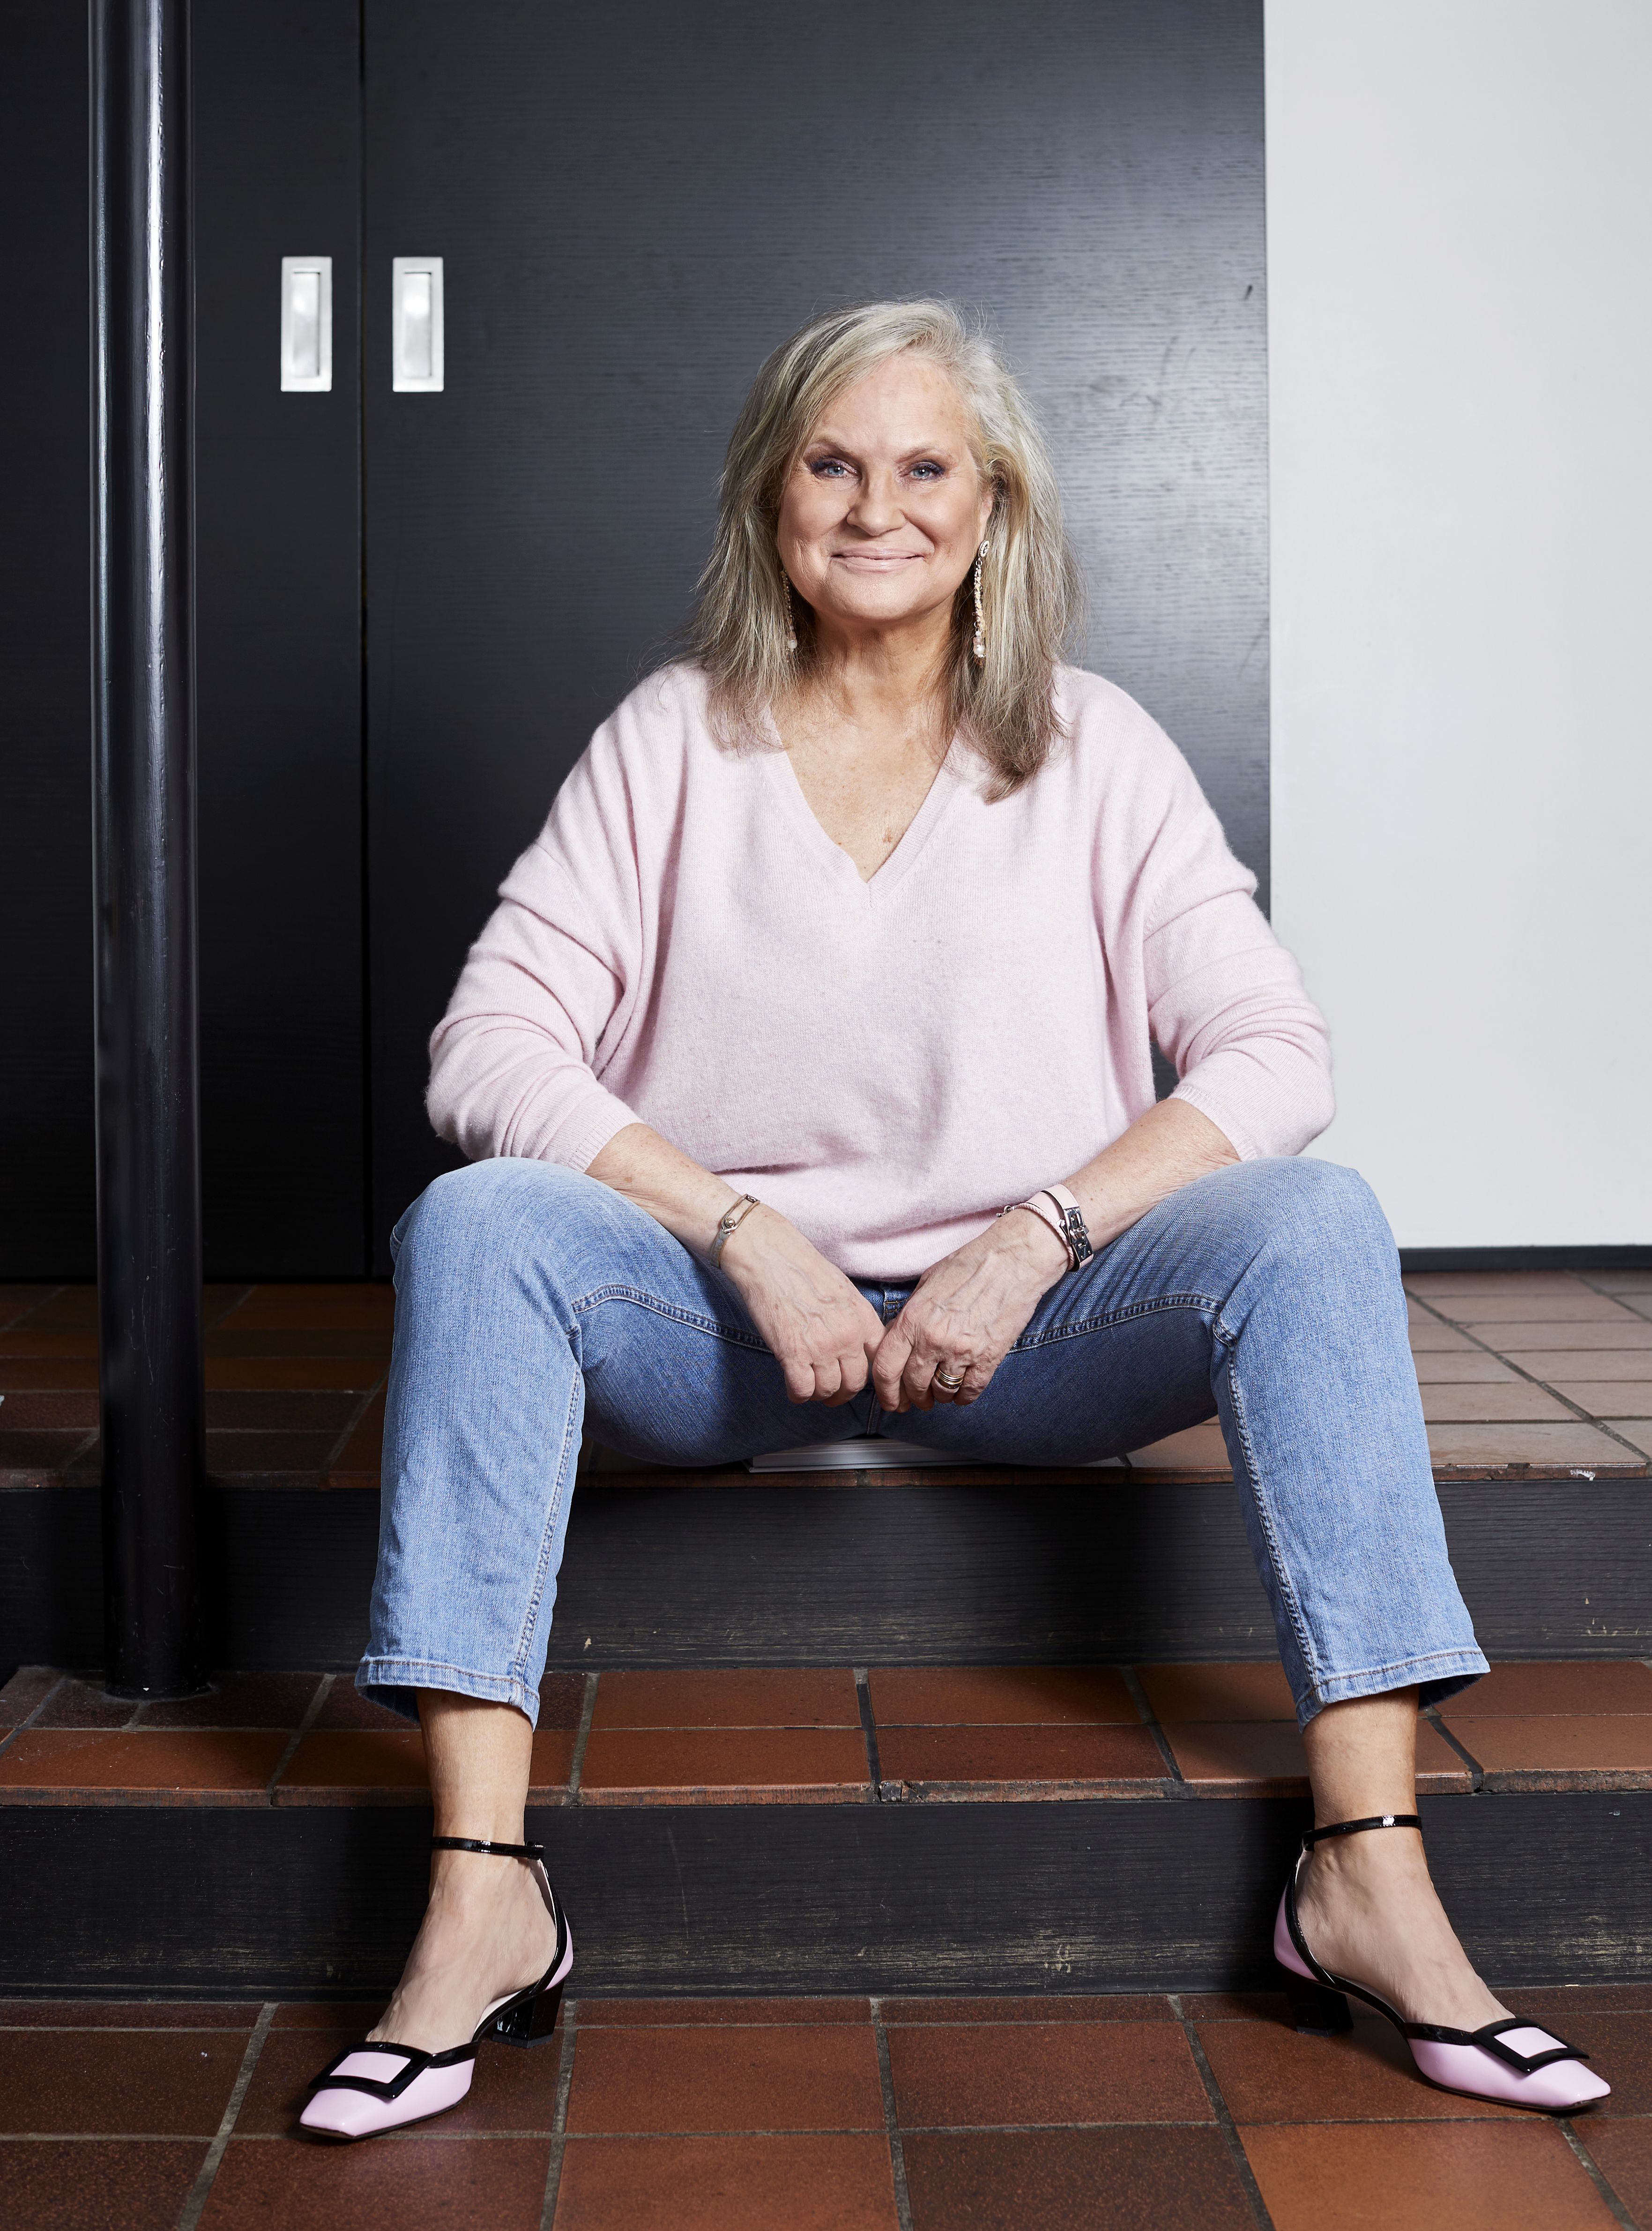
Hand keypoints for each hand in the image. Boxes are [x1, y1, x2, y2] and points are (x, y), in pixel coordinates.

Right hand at [718, 1207, 885, 1405]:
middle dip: (843, 1392)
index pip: (876, 1360)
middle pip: (855, 1383)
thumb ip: (853, 1318)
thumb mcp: (843, 1289)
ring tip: (810, 1388)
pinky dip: (798, 1395)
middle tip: (832, 1392)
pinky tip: (794, 1389)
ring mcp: (821, 1346)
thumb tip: (853, 1342)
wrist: (770, 1256)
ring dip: (819, 1395)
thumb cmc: (801, 1266)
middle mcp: (847, 1335)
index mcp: (862, 1318)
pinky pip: (802, 1390)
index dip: (864, 1373)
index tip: (853, 1375)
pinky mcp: (792, 1353)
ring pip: (829, 1391)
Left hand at [873, 1209, 1068, 1411]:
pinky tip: (962, 1392)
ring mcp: (961, 1350)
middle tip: (917, 1400)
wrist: (1013, 1260)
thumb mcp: (927, 1284)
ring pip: (941, 1391)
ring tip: (941, 1392)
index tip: (891, 1401)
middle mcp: (933, 1339)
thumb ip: (909, 1317)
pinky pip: (970, 1391)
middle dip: (913, 1398)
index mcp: (912, 1319)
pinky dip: (964, 1397)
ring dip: (939, 1397)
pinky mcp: (989, 1357)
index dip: (885, 1391)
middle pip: (912, 1385)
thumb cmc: (969, 1265)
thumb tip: (896, 1342)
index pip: (885, 1368)